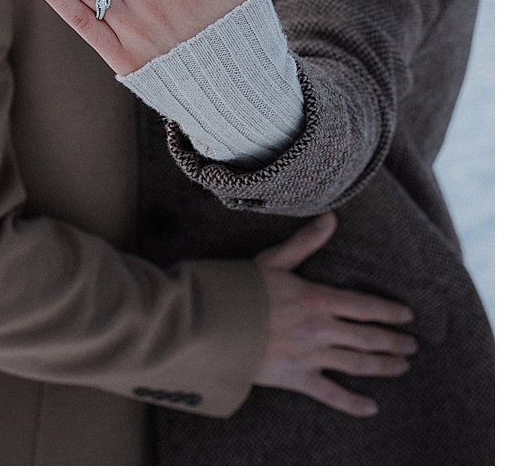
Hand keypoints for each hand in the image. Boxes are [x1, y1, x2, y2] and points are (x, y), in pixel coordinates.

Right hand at [255, 213, 415, 415]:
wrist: (213, 321)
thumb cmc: (241, 286)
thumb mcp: (273, 260)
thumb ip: (305, 242)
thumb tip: (331, 218)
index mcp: (316, 298)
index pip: (364, 306)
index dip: (389, 312)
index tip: (407, 316)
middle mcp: (319, 329)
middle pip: (368, 338)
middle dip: (394, 342)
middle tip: (411, 345)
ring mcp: (310, 356)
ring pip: (357, 365)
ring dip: (383, 367)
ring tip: (401, 367)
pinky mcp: (296, 377)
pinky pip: (332, 395)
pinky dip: (353, 404)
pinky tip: (371, 407)